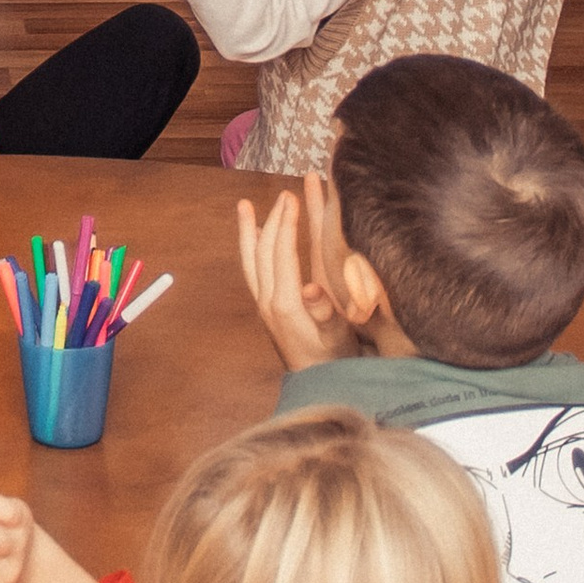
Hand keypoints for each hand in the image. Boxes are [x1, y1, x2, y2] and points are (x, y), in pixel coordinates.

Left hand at [238, 183, 358, 370]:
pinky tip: (257, 238)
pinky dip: (252, 250)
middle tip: (283, 194)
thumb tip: (311, 287)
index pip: (281, 253)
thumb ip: (326, 314)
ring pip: (251, 261)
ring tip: (245, 207)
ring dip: (249, 232)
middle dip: (273, 220)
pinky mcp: (266, 311)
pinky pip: (253, 272)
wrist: (318, 388)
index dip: (285, 223)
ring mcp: (264, 306)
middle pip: (264, 251)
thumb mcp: (338, 339)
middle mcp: (268, 302)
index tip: (291, 197)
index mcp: (285, 304)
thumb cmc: (334, 362)